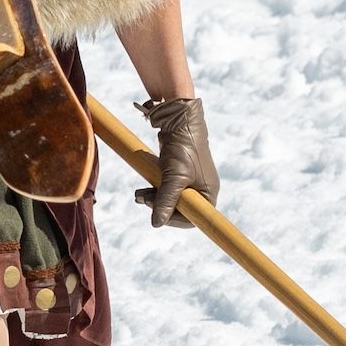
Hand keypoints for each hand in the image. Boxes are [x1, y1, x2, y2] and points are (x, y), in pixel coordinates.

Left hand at [135, 96, 216, 228]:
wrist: (178, 121)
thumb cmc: (183, 148)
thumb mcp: (174, 177)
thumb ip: (166, 200)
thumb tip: (156, 223)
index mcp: (208, 192)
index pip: (194, 217)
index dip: (175, 220)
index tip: (158, 216)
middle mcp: (201, 188)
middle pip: (179, 209)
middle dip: (159, 206)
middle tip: (142, 198)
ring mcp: (189, 180)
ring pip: (169, 198)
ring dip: (153, 198)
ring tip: (138, 194)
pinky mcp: (177, 172)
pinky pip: (165, 187)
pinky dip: (153, 189)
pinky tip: (142, 188)